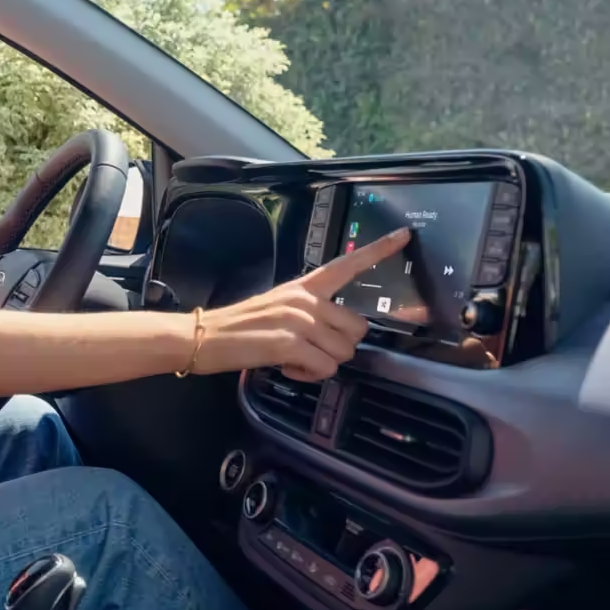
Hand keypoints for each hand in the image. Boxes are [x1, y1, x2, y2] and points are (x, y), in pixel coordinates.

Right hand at [192, 228, 410, 380]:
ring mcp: (299, 320)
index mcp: (303, 286)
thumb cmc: (240, 326)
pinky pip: (325, 368)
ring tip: (294, 358)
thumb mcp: (277, 307)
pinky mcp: (291, 344)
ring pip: (344, 352)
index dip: (379, 250)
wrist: (204, 336)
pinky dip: (309, 375)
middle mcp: (305, 299)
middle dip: (339, 346)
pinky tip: (287, 366)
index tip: (404, 235)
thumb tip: (335, 334)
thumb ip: (310, 313)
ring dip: (323, 363)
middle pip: (357, 328)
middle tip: (310, 349)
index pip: (347, 265)